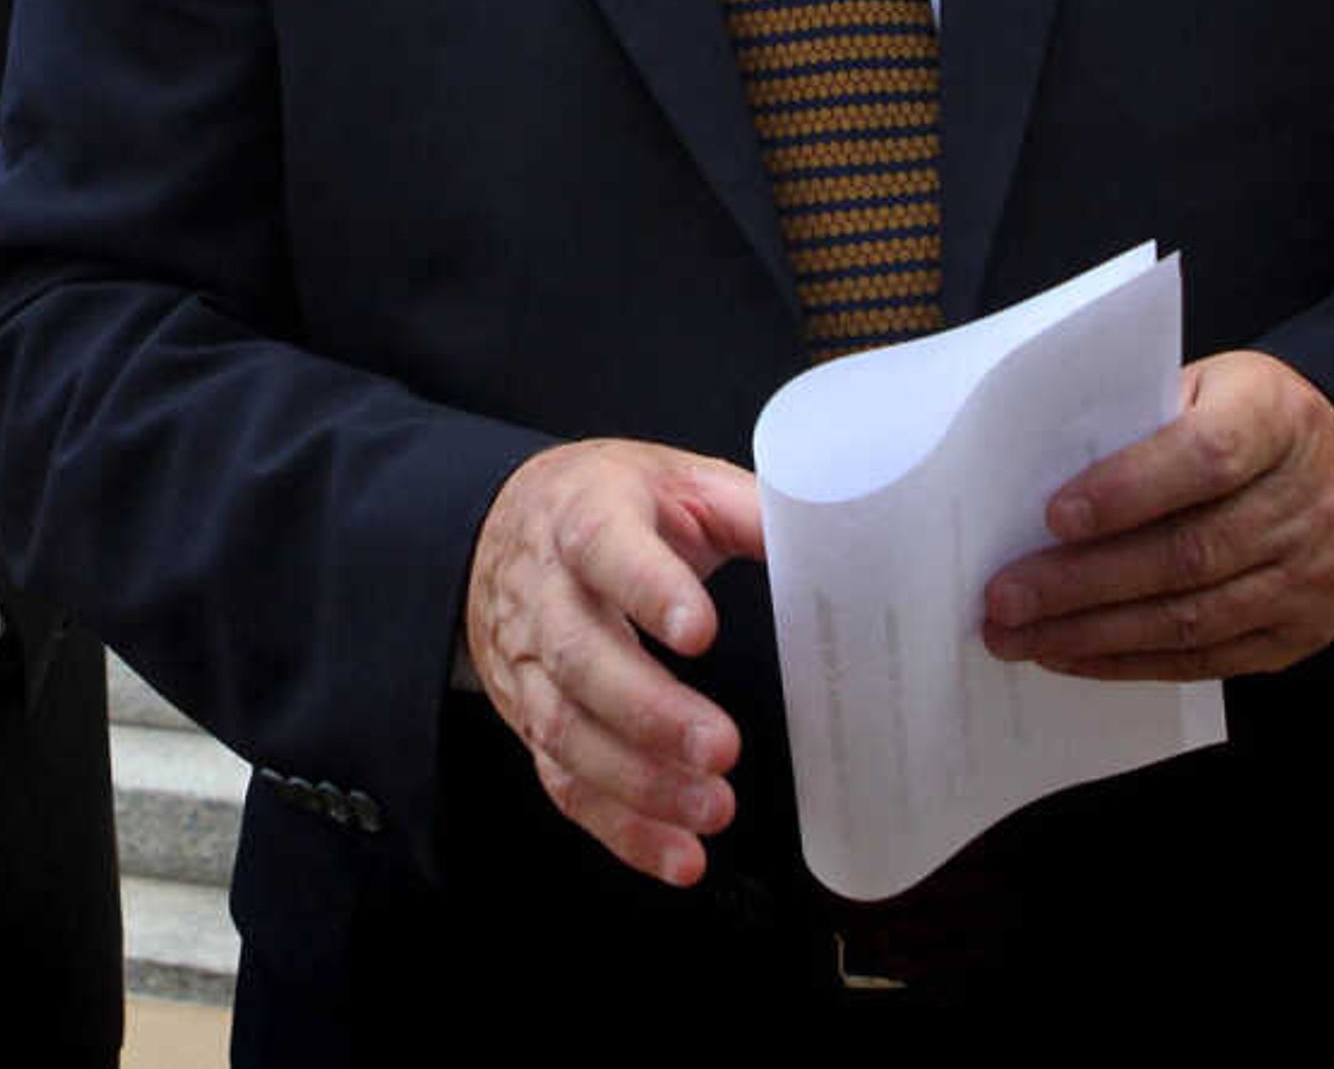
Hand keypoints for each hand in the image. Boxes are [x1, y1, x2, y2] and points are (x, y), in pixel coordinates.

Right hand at [463, 438, 762, 888]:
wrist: (500, 527)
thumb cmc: (604, 503)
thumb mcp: (673, 480)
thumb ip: (746, 507)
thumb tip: (833, 535)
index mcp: (584, 518)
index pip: (604, 548)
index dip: (648, 590)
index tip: (702, 631)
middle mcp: (545, 594)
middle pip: (579, 657)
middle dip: (650, 712)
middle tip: (722, 747)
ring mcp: (529, 663)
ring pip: (566, 729)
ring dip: (639, 781)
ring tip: (713, 807)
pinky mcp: (528, 721)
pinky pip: (564, 782)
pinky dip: (620, 828)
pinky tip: (678, 854)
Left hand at [980, 349, 1333, 679]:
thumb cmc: (1248, 421)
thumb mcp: (1208, 388)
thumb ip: (1141, 422)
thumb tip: (1040, 476)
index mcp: (1276, 419)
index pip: (1207, 456)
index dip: (1129, 489)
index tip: (1053, 516)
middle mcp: (1304, 503)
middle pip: (1188, 552)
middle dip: (1083, 581)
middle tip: (1005, 597)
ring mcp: (1309, 577)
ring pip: (1190, 617)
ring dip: (1092, 633)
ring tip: (1018, 636)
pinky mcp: (1298, 634)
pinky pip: (1205, 660)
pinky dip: (1129, 661)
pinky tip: (1071, 653)